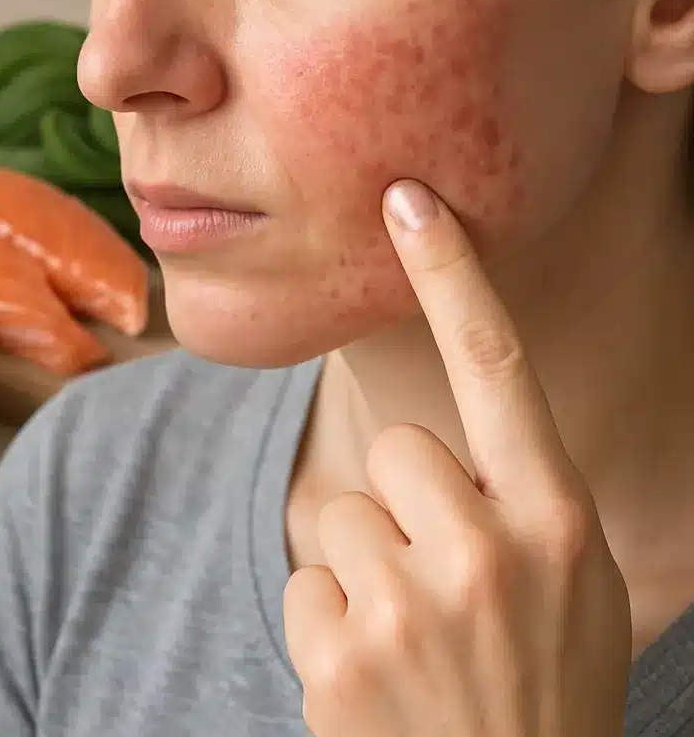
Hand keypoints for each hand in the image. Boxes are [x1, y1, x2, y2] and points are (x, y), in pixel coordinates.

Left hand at [283, 180, 631, 736]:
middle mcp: (488, 553)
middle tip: (446, 586)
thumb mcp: (573, 583)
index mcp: (556, 521)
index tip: (411, 199)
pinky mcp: (341, 653)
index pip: (497, 368)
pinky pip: (308, 579)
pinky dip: (333, 620)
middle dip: (408, 503)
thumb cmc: (540, 683)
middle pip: (396, 449)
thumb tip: (446, 428)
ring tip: (416, 638)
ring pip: (341, 512)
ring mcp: (410, 606)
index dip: (455, 275)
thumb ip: (522, 498)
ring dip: (369, 565)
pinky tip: (378, 674)